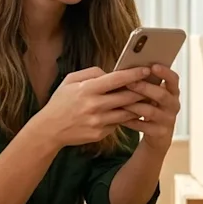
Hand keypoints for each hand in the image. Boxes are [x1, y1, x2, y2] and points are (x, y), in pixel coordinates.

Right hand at [32, 66, 150, 147]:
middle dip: (142, 90)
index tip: (146, 69)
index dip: (134, 74)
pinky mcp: (100, 134)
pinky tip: (129, 112)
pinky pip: (118, 123)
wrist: (49, 129)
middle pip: (127, 96)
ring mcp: (98, 122)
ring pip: (127, 112)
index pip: (116, 79)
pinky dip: (125, 117)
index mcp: (87, 89)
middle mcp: (94, 106)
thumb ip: (91, 73)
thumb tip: (111, 72)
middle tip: (152, 85)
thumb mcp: (70, 81)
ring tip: (145, 98)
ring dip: (137, 105)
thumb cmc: (60, 102)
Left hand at [121, 64, 179, 151]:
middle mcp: (173, 105)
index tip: (153, 66)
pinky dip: (130, 121)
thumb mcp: (153, 95)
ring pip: (150, 111)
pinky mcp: (160, 133)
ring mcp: (168, 120)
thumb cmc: (151, 108)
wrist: (157, 136)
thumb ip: (147, 83)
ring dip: (134, 105)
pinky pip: (143, 126)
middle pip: (161, 95)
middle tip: (129, 83)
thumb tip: (129, 68)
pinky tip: (120, 117)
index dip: (165, 72)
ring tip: (120, 100)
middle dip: (144, 88)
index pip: (173, 79)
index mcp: (172, 92)